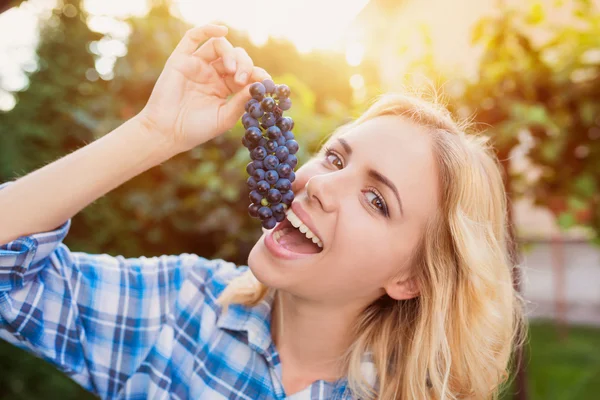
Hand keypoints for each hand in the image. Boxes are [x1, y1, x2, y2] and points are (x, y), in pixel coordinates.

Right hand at [137, 24, 269, 152]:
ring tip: (231, 71)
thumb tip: (261, 86)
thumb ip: (242, 101)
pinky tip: (222, 30)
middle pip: (236, 57)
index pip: (246, 73)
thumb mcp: (225, 117)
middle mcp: (212, 73)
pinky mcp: (181, 60)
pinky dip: (208, 29)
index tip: (266, 82)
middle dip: (244, 66)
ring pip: (219, 46)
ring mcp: (197, 65)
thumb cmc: (196, 129)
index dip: (257, 74)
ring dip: (231, 54)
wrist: (167, 133)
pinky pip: (193, 37)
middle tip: (241, 81)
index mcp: (225, 87)